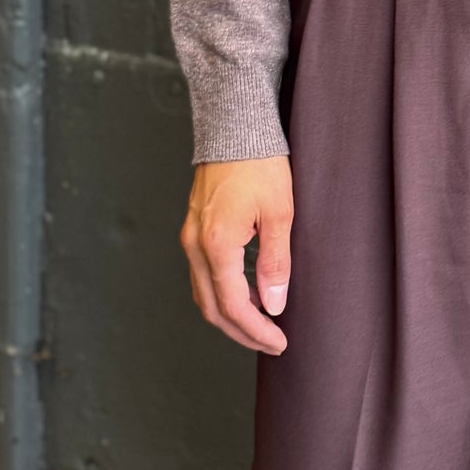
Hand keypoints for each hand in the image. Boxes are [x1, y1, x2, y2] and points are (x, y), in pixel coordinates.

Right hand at [182, 156, 293, 356]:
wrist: (235, 127)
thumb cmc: (260, 164)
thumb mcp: (280, 214)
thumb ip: (276, 263)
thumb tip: (273, 304)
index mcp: (217, 244)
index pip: (233, 306)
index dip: (256, 331)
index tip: (279, 342)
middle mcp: (195, 245)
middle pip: (211, 308)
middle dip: (241, 331)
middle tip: (271, 342)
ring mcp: (189, 236)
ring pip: (203, 293)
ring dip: (230, 314)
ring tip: (262, 322)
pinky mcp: (193, 228)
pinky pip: (202, 274)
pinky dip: (222, 293)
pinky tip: (248, 293)